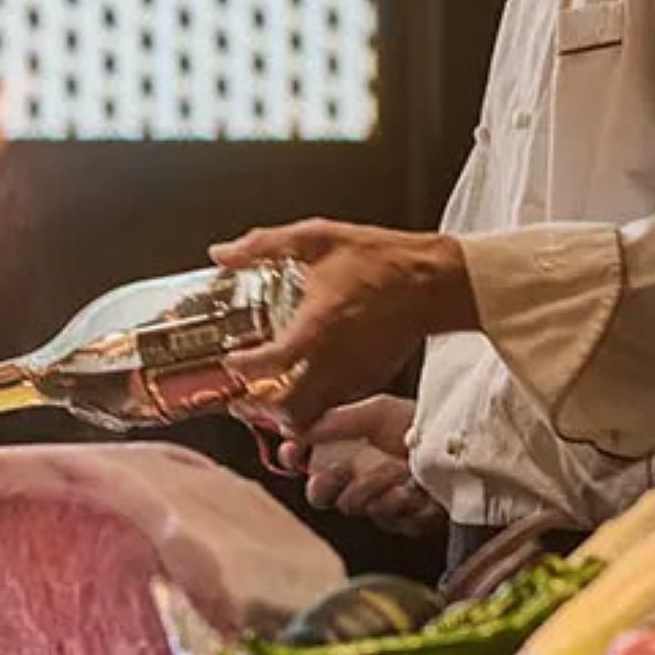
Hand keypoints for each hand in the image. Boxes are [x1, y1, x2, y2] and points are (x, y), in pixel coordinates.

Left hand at [211, 219, 476, 432]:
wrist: (432, 281)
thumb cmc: (379, 260)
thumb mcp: (316, 239)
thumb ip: (263, 246)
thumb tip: (222, 253)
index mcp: (316, 327)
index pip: (268, 364)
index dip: (242, 369)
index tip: (231, 361)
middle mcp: (333, 360)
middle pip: (287, 409)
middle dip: (259, 407)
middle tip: (242, 395)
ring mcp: (353, 376)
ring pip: (311, 416)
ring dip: (285, 413)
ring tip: (269, 397)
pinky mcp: (369, 381)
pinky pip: (334, 406)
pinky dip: (314, 405)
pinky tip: (304, 386)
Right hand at [275, 397, 440, 537]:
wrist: (462, 443)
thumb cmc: (419, 425)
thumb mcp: (378, 412)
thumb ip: (338, 420)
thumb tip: (299, 428)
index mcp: (342, 453)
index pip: (302, 462)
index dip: (292, 458)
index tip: (293, 451)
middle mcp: (355, 482)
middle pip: (319, 496)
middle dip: (328, 482)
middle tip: (343, 469)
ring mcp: (379, 505)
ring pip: (355, 507)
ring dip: (376, 485)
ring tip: (401, 468)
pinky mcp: (406, 523)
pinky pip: (391, 521)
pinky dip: (406, 502)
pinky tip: (418, 488)